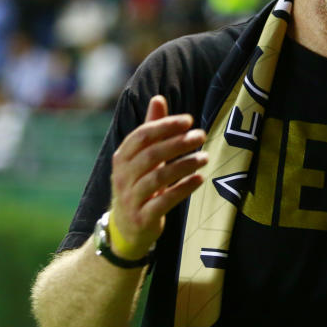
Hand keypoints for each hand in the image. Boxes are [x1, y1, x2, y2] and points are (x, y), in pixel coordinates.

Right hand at [108, 95, 207, 258]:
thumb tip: (158, 98)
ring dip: (185, 165)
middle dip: (178, 143)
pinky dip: (183, 188)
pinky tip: (200, 178)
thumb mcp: (140, 157)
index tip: (188, 120)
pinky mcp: (143, 218)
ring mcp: (131, 198)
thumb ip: (150, 129)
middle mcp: (123, 176)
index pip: (142, 136)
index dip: (165, 126)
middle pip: (151, 155)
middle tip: (201, 135)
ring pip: (158, 177)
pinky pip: (164, 201)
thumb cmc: (138, 184)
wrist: (125, 229)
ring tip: (205, 157)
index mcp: (122, 158)